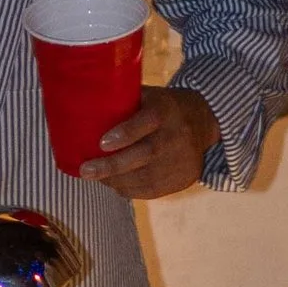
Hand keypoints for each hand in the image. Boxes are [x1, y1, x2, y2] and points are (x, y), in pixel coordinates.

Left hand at [85, 86, 215, 200]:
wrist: (204, 122)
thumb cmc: (164, 107)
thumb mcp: (149, 96)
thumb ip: (123, 102)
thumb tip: (83, 108)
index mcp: (166, 110)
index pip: (148, 121)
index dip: (125, 133)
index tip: (101, 143)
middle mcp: (177, 136)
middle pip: (146, 154)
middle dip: (112, 166)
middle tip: (86, 171)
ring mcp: (182, 160)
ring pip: (147, 177)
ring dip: (116, 180)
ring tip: (96, 177)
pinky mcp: (184, 178)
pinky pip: (153, 190)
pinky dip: (130, 189)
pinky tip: (116, 184)